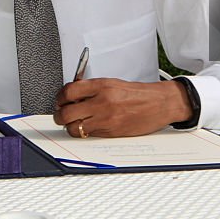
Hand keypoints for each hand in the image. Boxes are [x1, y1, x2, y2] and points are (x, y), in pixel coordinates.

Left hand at [53, 78, 192, 137]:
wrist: (160, 103)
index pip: (68, 91)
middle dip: (59, 116)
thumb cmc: (138, 94)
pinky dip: (84, 132)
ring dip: (70, 127)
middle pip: (66, 113)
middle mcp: (102, 102)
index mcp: (102, 85)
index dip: (59, 98)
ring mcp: (106, 119)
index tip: (59, 101)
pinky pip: (88, 135)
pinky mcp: (111, 132)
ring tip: (73, 123)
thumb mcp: (113, 83)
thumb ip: (91, 88)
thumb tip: (71, 96)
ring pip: (74, 128)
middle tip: (60, 115)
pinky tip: (88, 127)